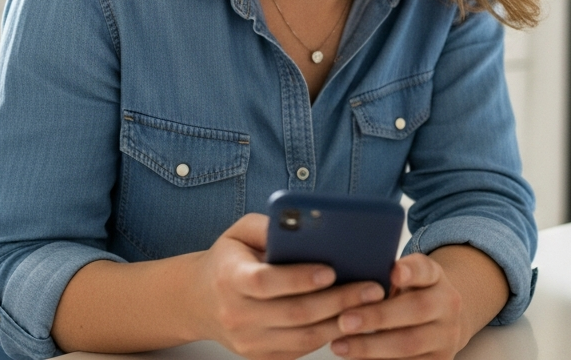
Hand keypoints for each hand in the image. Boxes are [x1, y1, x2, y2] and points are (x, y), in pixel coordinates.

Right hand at [196, 213, 386, 359]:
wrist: (199, 301)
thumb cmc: (229, 258)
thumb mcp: (240, 231)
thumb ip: (270, 225)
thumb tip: (309, 224)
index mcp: (229, 278)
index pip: (266, 282)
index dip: (299, 278)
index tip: (331, 270)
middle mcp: (236, 314)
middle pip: (294, 313)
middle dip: (338, 301)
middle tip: (371, 288)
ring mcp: (248, 342)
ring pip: (303, 338)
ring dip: (341, 322)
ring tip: (371, 305)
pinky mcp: (261, 357)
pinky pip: (301, 350)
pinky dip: (329, 335)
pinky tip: (351, 319)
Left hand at [330, 254, 465, 359]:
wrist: (438, 323)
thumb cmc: (407, 295)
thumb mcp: (403, 278)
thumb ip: (384, 273)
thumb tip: (348, 276)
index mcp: (436, 277)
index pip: (425, 270)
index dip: (411, 271)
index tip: (394, 273)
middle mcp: (448, 305)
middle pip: (417, 309)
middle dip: (378, 316)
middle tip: (344, 321)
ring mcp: (447, 336)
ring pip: (410, 344)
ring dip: (371, 347)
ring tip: (340, 345)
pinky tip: (355, 359)